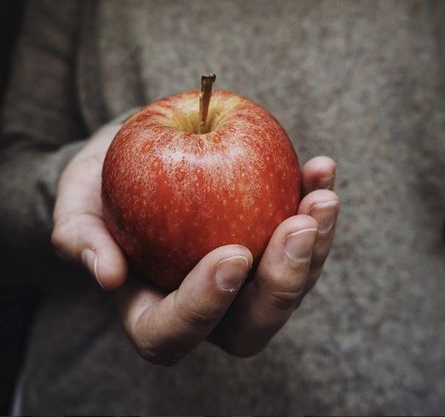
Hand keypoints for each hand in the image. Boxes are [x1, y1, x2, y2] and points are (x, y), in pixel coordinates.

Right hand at [52, 123, 338, 362]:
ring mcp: (244, 274)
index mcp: (154, 308)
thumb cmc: (99, 190)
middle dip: (284, 284)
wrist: (133, 160)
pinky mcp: (266, 236)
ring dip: (317, 244)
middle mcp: (206, 302)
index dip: (205, 305)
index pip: (175, 330)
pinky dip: (314, 201)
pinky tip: (321, 169)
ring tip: (322, 197)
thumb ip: (81, 240)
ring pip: (291, 282)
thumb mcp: (76, 207)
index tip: (231, 254)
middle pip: (251, 323)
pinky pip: (302, 232)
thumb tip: (109, 276)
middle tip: (299, 228)